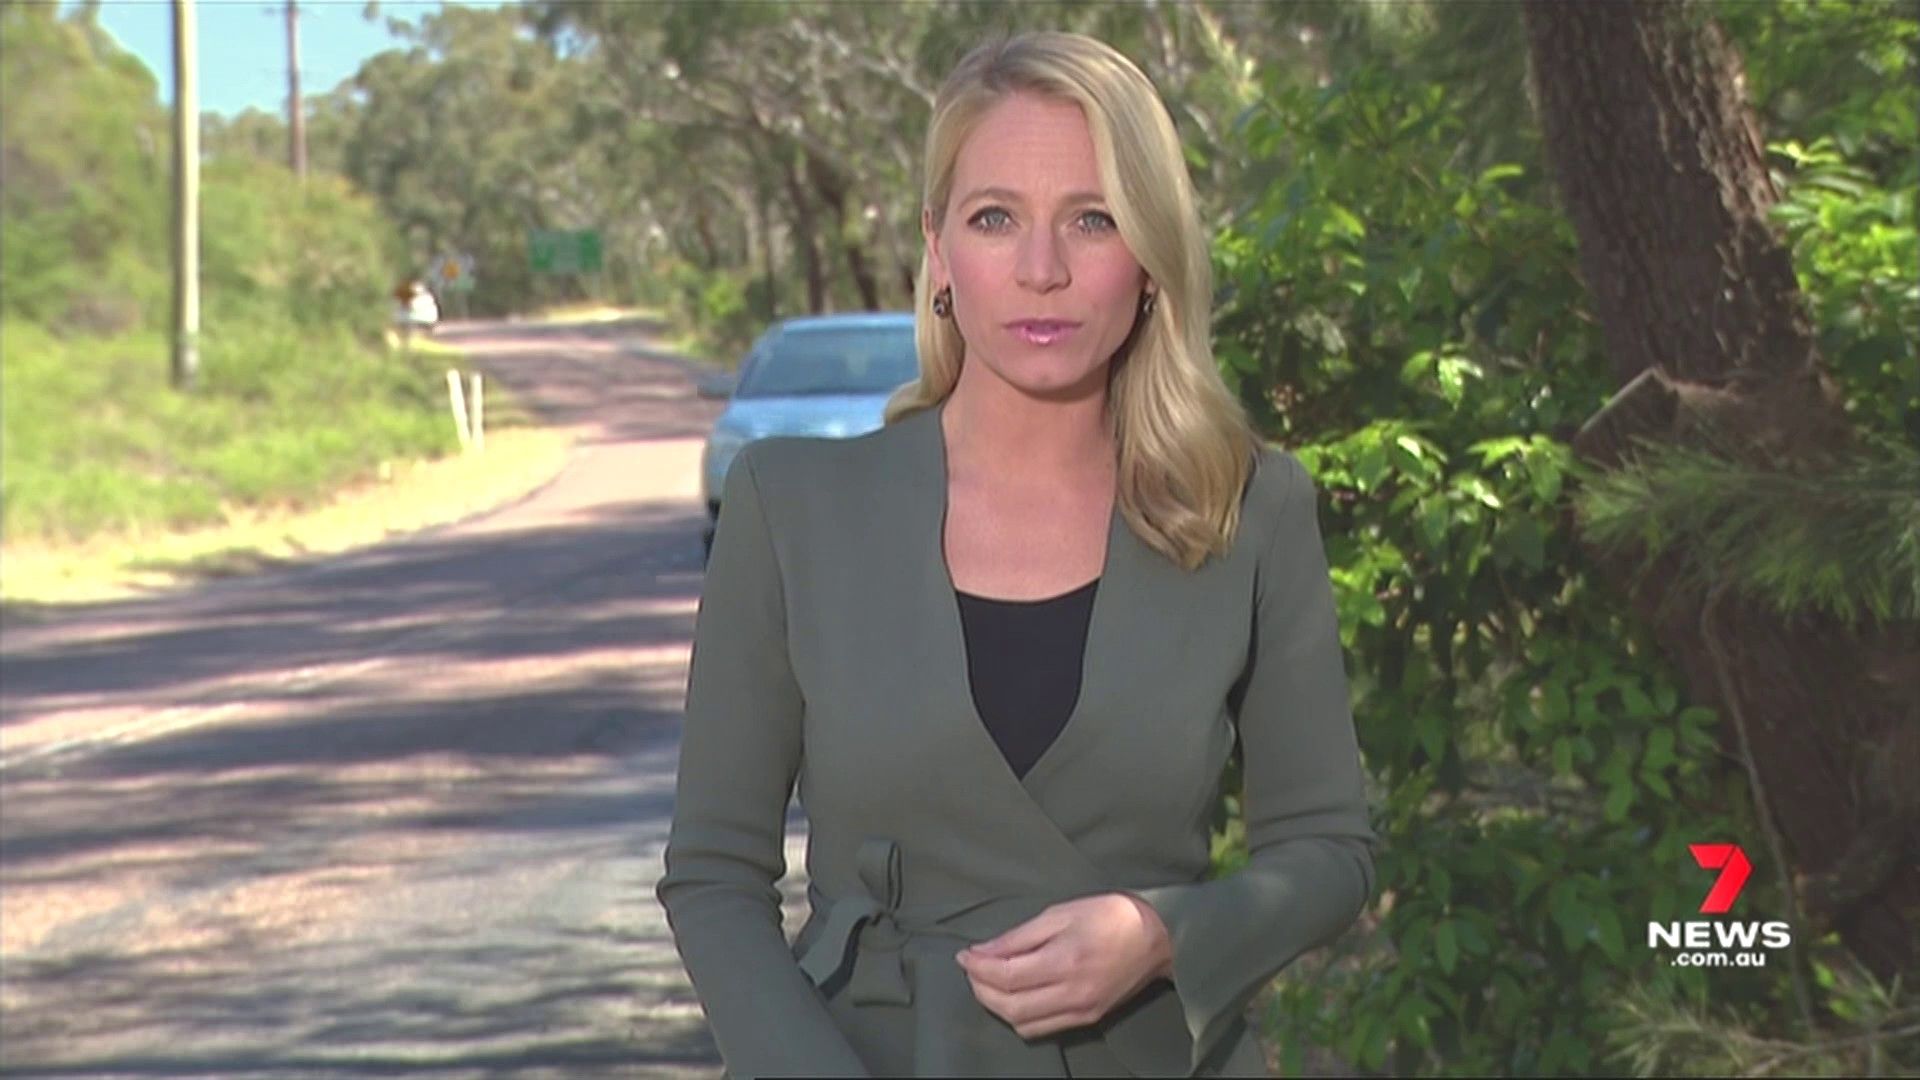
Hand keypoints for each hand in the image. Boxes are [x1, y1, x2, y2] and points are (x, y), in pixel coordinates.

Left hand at [954, 892, 1172, 1039]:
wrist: (1159, 937)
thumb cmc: (1111, 915)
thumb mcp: (1062, 913)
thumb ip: (1020, 935)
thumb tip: (984, 950)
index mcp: (1064, 961)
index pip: (1007, 976)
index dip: (977, 967)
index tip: (964, 954)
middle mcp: (1071, 994)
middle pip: (1010, 1007)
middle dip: (981, 989)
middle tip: (972, 968)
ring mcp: (1081, 1011)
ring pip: (1023, 1024)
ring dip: (998, 1006)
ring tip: (988, 982)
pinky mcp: (1088, 1018)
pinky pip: (1043, 1029)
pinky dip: (1020, 1017)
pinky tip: (1014, 997)